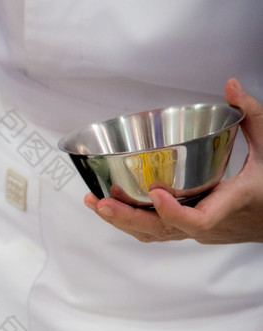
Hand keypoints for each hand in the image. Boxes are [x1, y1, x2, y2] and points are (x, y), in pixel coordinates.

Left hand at [84, 78, 262, 243]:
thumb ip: (252, 115)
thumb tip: (232, 85)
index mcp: (229, 205)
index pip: (197, 221)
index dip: (173, 212)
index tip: (155, 192)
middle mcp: (208, 224)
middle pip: (162, 230)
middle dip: (128, 218)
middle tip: (101, 202)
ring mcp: (195, 232)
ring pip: (154, 234)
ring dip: (122, 221)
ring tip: (94, 202)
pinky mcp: (186, 231)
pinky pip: (155, 231)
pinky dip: (131, 221)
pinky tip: (109, 207)